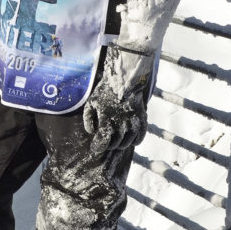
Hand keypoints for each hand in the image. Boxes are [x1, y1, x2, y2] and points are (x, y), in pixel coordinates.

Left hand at [83, 44, 151, 158]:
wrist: (124, 80)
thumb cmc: (105, 91)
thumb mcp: (91, 103)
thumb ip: (88, 119)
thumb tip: (91, 132)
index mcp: (107, 122)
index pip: (102, 143)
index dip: (98, 148)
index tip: (95, 149)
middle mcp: (121, 125)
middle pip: (114, 144)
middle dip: (108, 145)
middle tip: (105, 142)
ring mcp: (132, 123)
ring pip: (127, 143)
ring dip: (120, 144)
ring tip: (116, 141)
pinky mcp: (142, 120)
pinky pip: (140, 137)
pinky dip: (135, 141)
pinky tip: (131, 141)